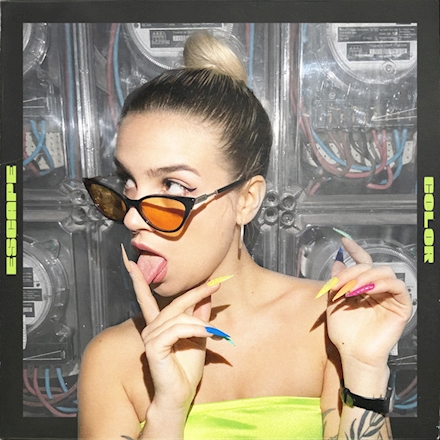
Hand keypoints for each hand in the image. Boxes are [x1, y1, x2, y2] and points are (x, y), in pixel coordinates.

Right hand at [121, 245, 219, 413]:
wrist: (181, 395)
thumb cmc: (187, 369)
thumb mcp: (198, 337)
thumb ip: (199, 317)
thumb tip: (206, 296)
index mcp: (158, 325)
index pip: (145, 297)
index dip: (138, 279)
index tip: (130, 261)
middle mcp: (151, 328)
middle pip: (174, 303)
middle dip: (195, 292)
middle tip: (214, 285)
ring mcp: (150, 337)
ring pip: (178, 316)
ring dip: (199, 322)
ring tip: (213, 332)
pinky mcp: (154, 346)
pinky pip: (177, 329)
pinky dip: (194, 329)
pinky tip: (208, 334)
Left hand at [325, 237, 411, 372]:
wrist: (353, 354)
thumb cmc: (344, 332)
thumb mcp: (333, 303)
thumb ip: (335, 283)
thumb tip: (337, 262)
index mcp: (362, 287)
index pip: (362, 264)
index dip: (355, 250)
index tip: (344, 241)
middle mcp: (377, 289)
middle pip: (369, 267)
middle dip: (352, 272)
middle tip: (339, 284)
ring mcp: (389, 297)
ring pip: (384, 273)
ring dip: (365, 277)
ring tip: (351, 289)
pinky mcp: (401, 307)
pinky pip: (398, 287)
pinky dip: (383, 284)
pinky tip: (368, 291)